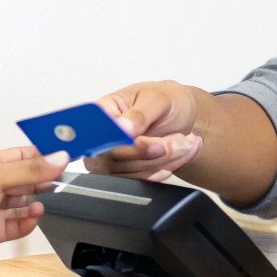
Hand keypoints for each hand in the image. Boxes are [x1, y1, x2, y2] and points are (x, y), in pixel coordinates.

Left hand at [0, 147, 68, 274]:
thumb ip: (29, 170)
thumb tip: (59, 158)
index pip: (22, 156)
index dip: (43, 158)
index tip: (64, 161)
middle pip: (25, 180)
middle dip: (42, 183)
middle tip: (59, 185)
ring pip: (23, 204)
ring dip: (35, 205)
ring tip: (41, 206)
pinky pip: (17, 225)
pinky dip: (27, 223)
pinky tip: (31, 220)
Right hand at [85, 80, 203, 181]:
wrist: (180, 115)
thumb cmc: (164, 100)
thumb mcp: (158, 98)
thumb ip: (140, 113)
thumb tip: (122, 127)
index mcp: (103, 111)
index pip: (93, 131)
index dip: (112, 140)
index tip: (137, 138)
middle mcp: (102, 136)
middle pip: (110, 156)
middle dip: (146, 151)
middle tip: (175, 139)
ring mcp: (112, 157)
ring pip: (128, 170)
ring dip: (161, 160)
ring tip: (183, 142)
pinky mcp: (126, 171)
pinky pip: (140, 179)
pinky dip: (163, 168)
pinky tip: (177, 155)